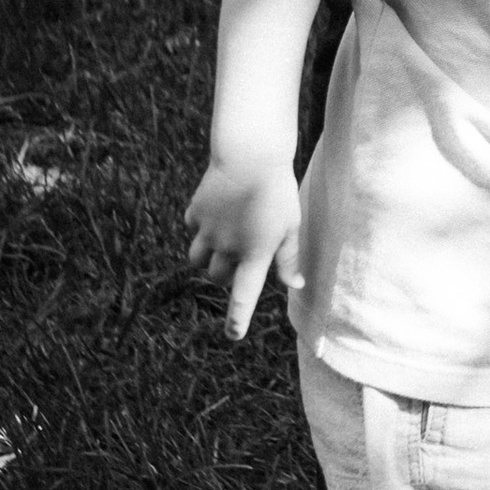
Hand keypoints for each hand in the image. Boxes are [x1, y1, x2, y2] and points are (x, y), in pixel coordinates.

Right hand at [186, 158, 302, 339]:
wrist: (250, 155)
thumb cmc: (277, 191)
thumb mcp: (291, 225)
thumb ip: (289, 257)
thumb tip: (296, 285)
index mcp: (255, 254)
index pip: (244, 296)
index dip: (238, 318)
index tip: (233, 334)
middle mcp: (228, 247)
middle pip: (218, 277)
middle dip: (227, 274)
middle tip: (240, 256)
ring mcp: (208, 231)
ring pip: (198, 260)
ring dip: (209, 258)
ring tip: (224, 240)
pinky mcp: (195, 212)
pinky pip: (193, 229)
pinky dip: (201, 227)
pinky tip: (216, 211)